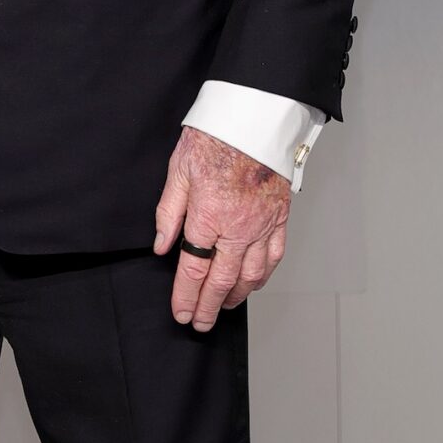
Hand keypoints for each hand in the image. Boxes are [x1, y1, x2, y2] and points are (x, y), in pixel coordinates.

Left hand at [153, 126, 289, 330]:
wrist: (255, 118)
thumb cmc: (215, 137)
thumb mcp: (178, 170)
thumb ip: (169, 212)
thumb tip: (162, 246)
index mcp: (209, 215)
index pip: (194, 267)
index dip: (186, 295)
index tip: (180, 313)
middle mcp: (239, 226)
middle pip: (223, 279)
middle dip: (209, 306)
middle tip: (199, 324)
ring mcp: (263, 224)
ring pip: (252, 274)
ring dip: (236, 296)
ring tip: (222, 308)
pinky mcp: (280, 217)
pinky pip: (275, 256)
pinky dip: (263, 276)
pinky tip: (253, 284)